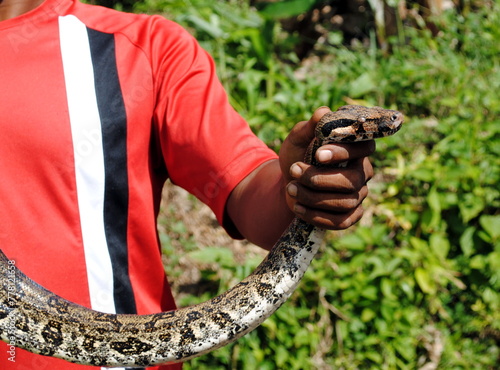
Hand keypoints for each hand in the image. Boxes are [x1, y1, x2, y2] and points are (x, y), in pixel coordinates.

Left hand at [279, 107, 375, 229]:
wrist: (287, 182)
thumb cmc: (297, 156)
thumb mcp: (297, 140)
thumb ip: (309, 127)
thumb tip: (322, 112)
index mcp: (356, 149)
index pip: (364, 148)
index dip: (343, 152)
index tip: (318, 154)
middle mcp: (362, 172)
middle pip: (352, 180)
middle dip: (319, 178)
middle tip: (293, 171)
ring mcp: (358, 196)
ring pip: (344, 202)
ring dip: (312, 196)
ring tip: (290, 189)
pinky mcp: (349, 215)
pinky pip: (341, 221)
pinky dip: (316, 216)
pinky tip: (297, 207)